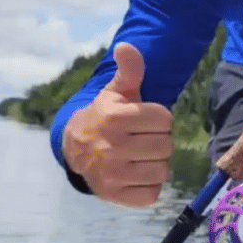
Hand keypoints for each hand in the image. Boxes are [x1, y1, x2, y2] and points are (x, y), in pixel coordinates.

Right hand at [62, 42, 173, 206]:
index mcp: (114, 118)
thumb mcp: (116, 92)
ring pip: (163, 170)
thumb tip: (127, 47)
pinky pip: (153, 194)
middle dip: (159, 141)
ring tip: (140, 157)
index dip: (159, 119)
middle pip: (166, 145)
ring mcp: (112, 174)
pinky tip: (136, 175)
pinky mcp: (116, 196)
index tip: (144, 121)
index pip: (165, 119)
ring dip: (157, 164)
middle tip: (142, 140)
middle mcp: (111, 147)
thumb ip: (129, 71)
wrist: (75, 149)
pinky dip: (150, 186)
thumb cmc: (106, 118)